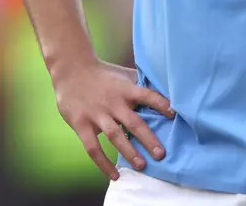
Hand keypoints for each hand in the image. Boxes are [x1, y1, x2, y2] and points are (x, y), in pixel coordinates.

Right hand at [52, 60, 173, 179]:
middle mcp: (113, 102)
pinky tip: (114, 175)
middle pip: (133, 122)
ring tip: (142, 165)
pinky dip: (103, 163)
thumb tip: (163, 91)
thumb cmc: (102, 74)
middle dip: (148, 139)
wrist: (71, 69)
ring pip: (115, 136)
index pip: (147, 95)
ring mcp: (96, 114)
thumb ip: (139, 84)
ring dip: (129, 152)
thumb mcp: (123, 75)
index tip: (174, 114)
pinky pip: (93, 148)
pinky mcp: (81, 124)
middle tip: (161, 154)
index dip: (161, 104)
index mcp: (125, 90)